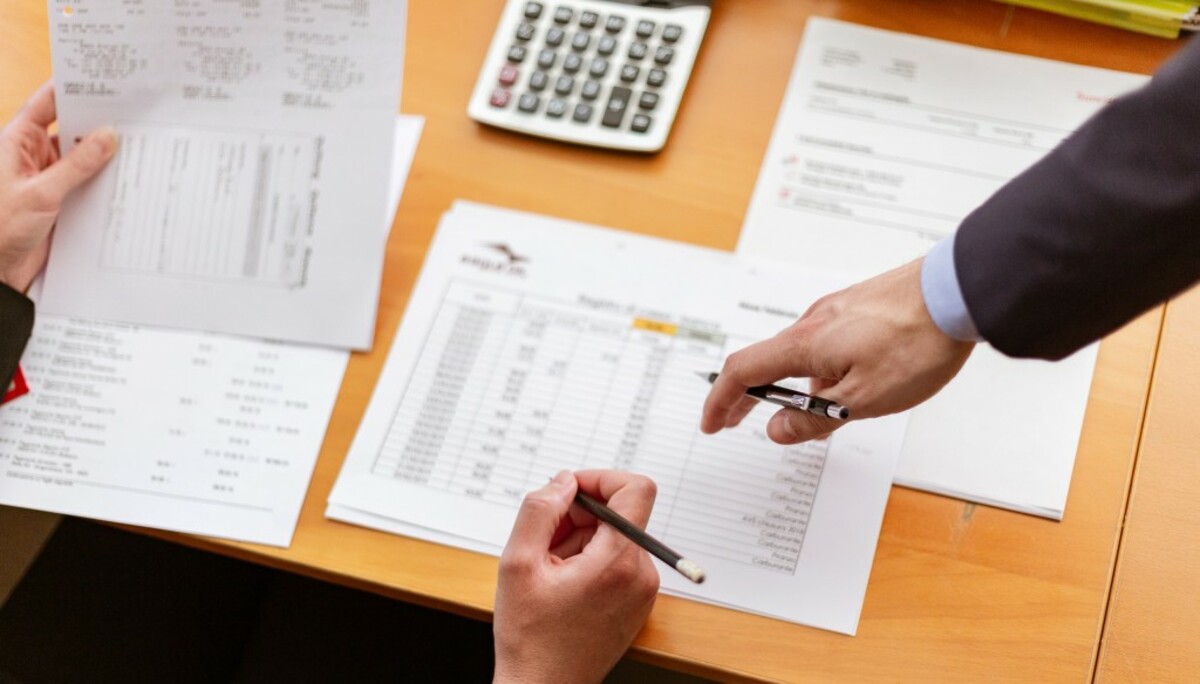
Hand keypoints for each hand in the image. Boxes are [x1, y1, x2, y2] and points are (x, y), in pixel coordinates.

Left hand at [0, 81, 116, 291]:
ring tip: (135, 142)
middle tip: (129, 111)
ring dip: (103, 153)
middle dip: (95, 121)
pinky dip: (103, 178)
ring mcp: (47, 177)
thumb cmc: (1, 228)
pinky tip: (125, 175)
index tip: (99, 79)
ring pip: (81, 156)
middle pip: (68, 128)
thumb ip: (77, 165)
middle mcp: (32, 155)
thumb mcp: (42, 192)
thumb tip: (107, 136)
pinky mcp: (59, 199)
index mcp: (16, 142)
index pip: (46, 104)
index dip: (71, 89)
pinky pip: (86, 182)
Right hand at [493, 470, 659, 683]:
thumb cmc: (530, 637)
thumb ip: (539, 510)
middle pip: (618, 514)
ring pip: (614, 537)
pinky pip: (617, 560)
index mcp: (618, 562)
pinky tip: (562, 584)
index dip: (601, 478)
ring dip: (579, 539)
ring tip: (549, 570)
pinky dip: (589, 560)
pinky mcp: (637, 602)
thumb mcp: (518, 564)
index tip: (570, 491)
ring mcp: (642, 590)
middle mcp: (641, 574)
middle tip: (543, 541)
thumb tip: (563, 481)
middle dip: (578, 515)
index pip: (636, 489)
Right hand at [701, 258, 974, 443]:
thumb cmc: (917, 341)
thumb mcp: (863, 400)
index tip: (712, 424)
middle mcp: (813, 322)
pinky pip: (826, 342)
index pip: (743, 373)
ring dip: (795, 385)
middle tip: (736, 421)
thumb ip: (815, 419)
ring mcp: (838, 311)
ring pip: (801, 354)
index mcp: (805, 345)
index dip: (721, 402)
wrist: (960, 292)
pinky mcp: (860, 307)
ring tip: (819, 414)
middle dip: (748, 395)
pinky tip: (851, 383)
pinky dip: (819, 368)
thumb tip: (778, 430)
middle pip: (767, 361)